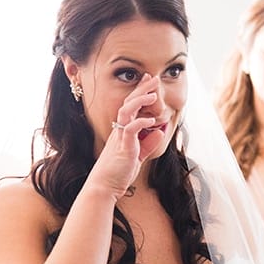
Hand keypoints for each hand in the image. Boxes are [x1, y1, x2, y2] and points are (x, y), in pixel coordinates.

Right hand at [83, 74, 160, 198]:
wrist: (104, 186)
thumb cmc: (118, 173)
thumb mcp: (138, 156)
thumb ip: (148, 144)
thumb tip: (160, 132)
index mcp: (123, 131)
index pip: (131, 106)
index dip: (140, 92)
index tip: (148, 80)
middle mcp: (119, 131)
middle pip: (129, 103)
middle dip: (141, 89)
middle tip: (152, 77)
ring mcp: (120, 138)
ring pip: (127, 112)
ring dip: (140, 101)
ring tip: (153, 94)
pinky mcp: (123, 148)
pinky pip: (130, 130)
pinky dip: (141, 123)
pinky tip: (152, 121)